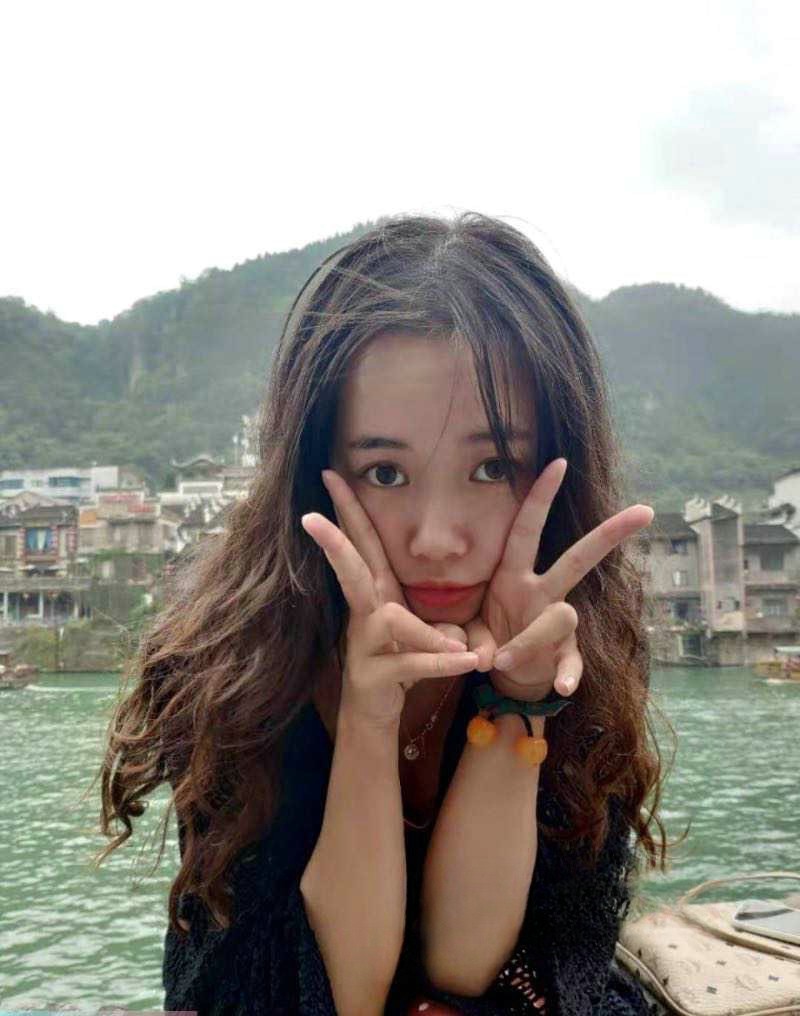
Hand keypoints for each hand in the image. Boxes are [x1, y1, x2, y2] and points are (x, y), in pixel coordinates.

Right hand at [299, 471, 477, 729]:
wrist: (373, 715)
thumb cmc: (399, 663)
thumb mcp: (424, 633)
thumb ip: (442, 620)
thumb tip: (461, 628)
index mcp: (377, 595)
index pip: (363, 543)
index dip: (347, 509)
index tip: (330, 474)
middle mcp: (365, 614)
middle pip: (350, 571)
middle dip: (333, 543)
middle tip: (309, 517)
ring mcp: (364, 645)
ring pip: (393, 622)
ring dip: (429, 634)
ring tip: (462, 647)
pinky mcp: (373, 676)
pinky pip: (411, 663)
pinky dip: (441, 663)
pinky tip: (467, 662)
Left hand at [463, 458, 653, 701]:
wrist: (507, 677)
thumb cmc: (488, 638)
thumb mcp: (469, 633)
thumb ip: (471, 640)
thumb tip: (480, 657)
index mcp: (513, 576)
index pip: (527, 528)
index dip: (541, 496)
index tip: (558, 461)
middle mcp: (540, 592)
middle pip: (577, 559)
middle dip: (607, 535)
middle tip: (644, 511)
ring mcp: (556, 622)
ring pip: (563, 617)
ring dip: (528, 640)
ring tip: (501, 663)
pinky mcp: (564, 654)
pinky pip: (571, 661)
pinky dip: (566, 674)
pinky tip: (561, 688)